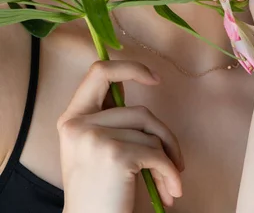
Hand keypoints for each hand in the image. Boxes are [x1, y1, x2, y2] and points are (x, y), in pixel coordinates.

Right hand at [57, 59, 183, 212]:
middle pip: (139, 111)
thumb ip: (109, 116)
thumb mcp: (93, 146)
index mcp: (71, 117)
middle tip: (175, 157)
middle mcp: (78, 124)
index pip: (99, 72)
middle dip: (163, 135)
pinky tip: (170, 192)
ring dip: (168, 159)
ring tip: (169, 183)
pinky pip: (157, 154)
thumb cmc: (100, 192)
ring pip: (151, 133)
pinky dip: (169, 173)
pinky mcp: (115, 155)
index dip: (130, 68)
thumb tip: (141, 77)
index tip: (155, 78)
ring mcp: (95, 138)